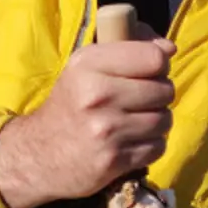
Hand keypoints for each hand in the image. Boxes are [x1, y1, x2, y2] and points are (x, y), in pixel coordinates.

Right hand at [0, 24, 175, 207]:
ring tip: (135, 121)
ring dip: (157, 122)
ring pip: (164, 120)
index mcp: (89, 65)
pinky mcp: (114, 161)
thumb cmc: (71, 102)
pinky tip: (131, 141)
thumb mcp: (87, 65)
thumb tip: (169, 48)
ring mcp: (106, 131)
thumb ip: (129, 46)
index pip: (154, 58)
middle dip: (159, 95)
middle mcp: (97, 96)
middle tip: (140, 100)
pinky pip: (158, 147)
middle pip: (165, 90)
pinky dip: (151, 145)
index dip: (160, 65)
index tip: (150, 72)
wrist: (37, 154)